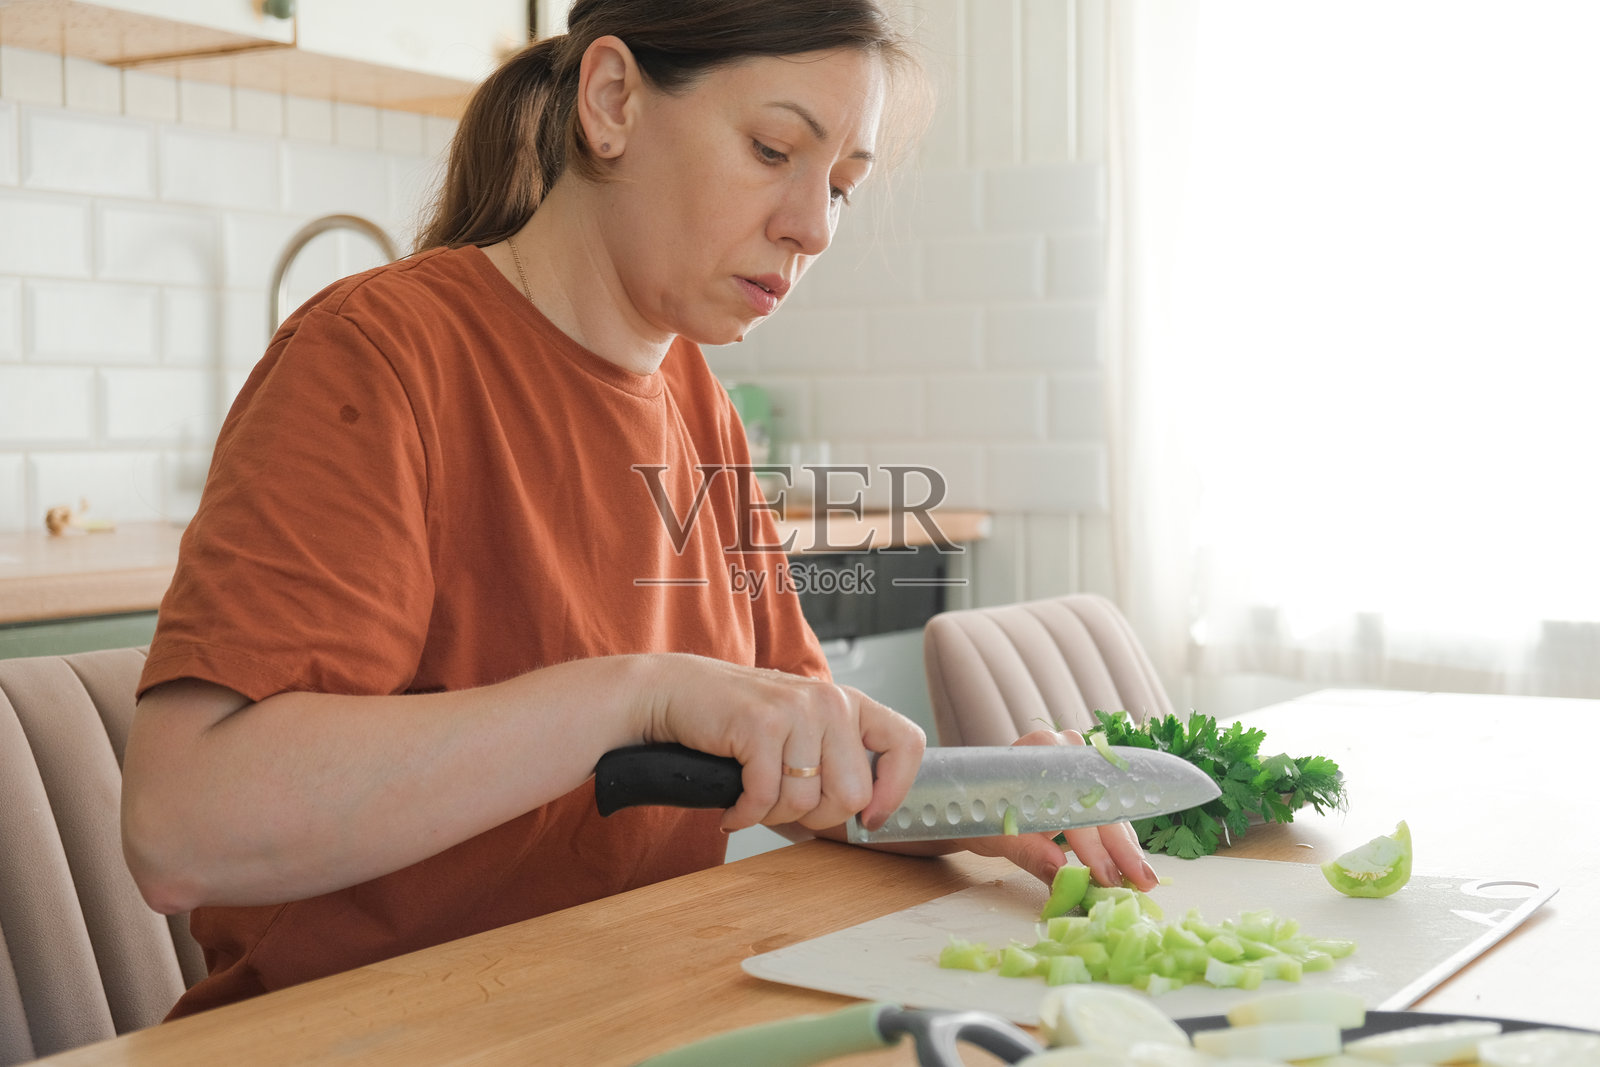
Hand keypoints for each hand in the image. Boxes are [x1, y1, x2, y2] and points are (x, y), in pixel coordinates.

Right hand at [639, 655, 925, 834]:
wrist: (676, 693)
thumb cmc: (739, 723)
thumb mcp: (802, 732)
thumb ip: (836, 763)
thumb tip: (867, 820)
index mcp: (849, 703)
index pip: (908, 744)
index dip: (895, 791)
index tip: (871, 819)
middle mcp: (831, 701)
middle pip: (854, 794)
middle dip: (817, 816)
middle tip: (784, 806)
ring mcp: (797, 710)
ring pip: (808, 802)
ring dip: (774, 815)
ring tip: (754, 796)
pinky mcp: (761, 725)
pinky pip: (766, 799)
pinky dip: (744, 814)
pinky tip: (733, 805)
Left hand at [962, 728, 1157, 890]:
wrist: (970, 796)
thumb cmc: (979, 812)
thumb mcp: (999, 835)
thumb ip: (1030, 853)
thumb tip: (1061, 876)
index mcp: (1041, 754)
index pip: (1074, 805)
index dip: (1093, 845)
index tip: (1107, 876)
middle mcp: (1066, 749)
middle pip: (1100, 804)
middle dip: (1122, 848)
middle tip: (1143, 882)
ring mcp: (1078, 760)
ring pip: (1109, 807)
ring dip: (1126, 845)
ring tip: (1144, 879)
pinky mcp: (1085, 777)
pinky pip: (1107, 808)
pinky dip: (1117, 837)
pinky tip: (1131, 863)